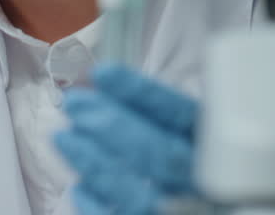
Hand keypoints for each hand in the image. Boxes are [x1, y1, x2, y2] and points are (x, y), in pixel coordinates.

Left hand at [54, 64, 202, 214]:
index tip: (103, 72)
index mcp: (212, 144)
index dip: (141, 92)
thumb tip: (107, 83)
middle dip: (114, 126)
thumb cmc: (180, 162)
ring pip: (140, 196)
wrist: (195, 201)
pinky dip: (98, 208)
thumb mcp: (182, 131)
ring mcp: (184, 209)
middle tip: (75, 104)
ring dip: (96, 164)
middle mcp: (203, 180)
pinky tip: (78, 187)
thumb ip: (157, 112)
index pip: (180, 114)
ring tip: (63, 136)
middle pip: (163, 155)